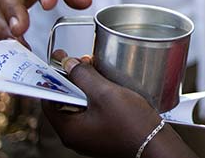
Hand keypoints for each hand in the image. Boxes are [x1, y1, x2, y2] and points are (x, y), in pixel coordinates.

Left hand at [42, 54, 185, 157]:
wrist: (156, 142)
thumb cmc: (132, 123)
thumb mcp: (105, 94)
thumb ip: (83, 76)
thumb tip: (68, 64)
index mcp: (69, 130)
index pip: (49, 100)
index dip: (53, 78)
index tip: (59, 62)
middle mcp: (76, 136)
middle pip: (64, 102)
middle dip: (72, 80)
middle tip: (80, 62)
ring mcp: (89, 136)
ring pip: (79, 106)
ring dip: (85, 87)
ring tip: (95, 71)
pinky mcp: (102, 134)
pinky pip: (91, 113)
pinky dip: (94, 98)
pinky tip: (106, 86)